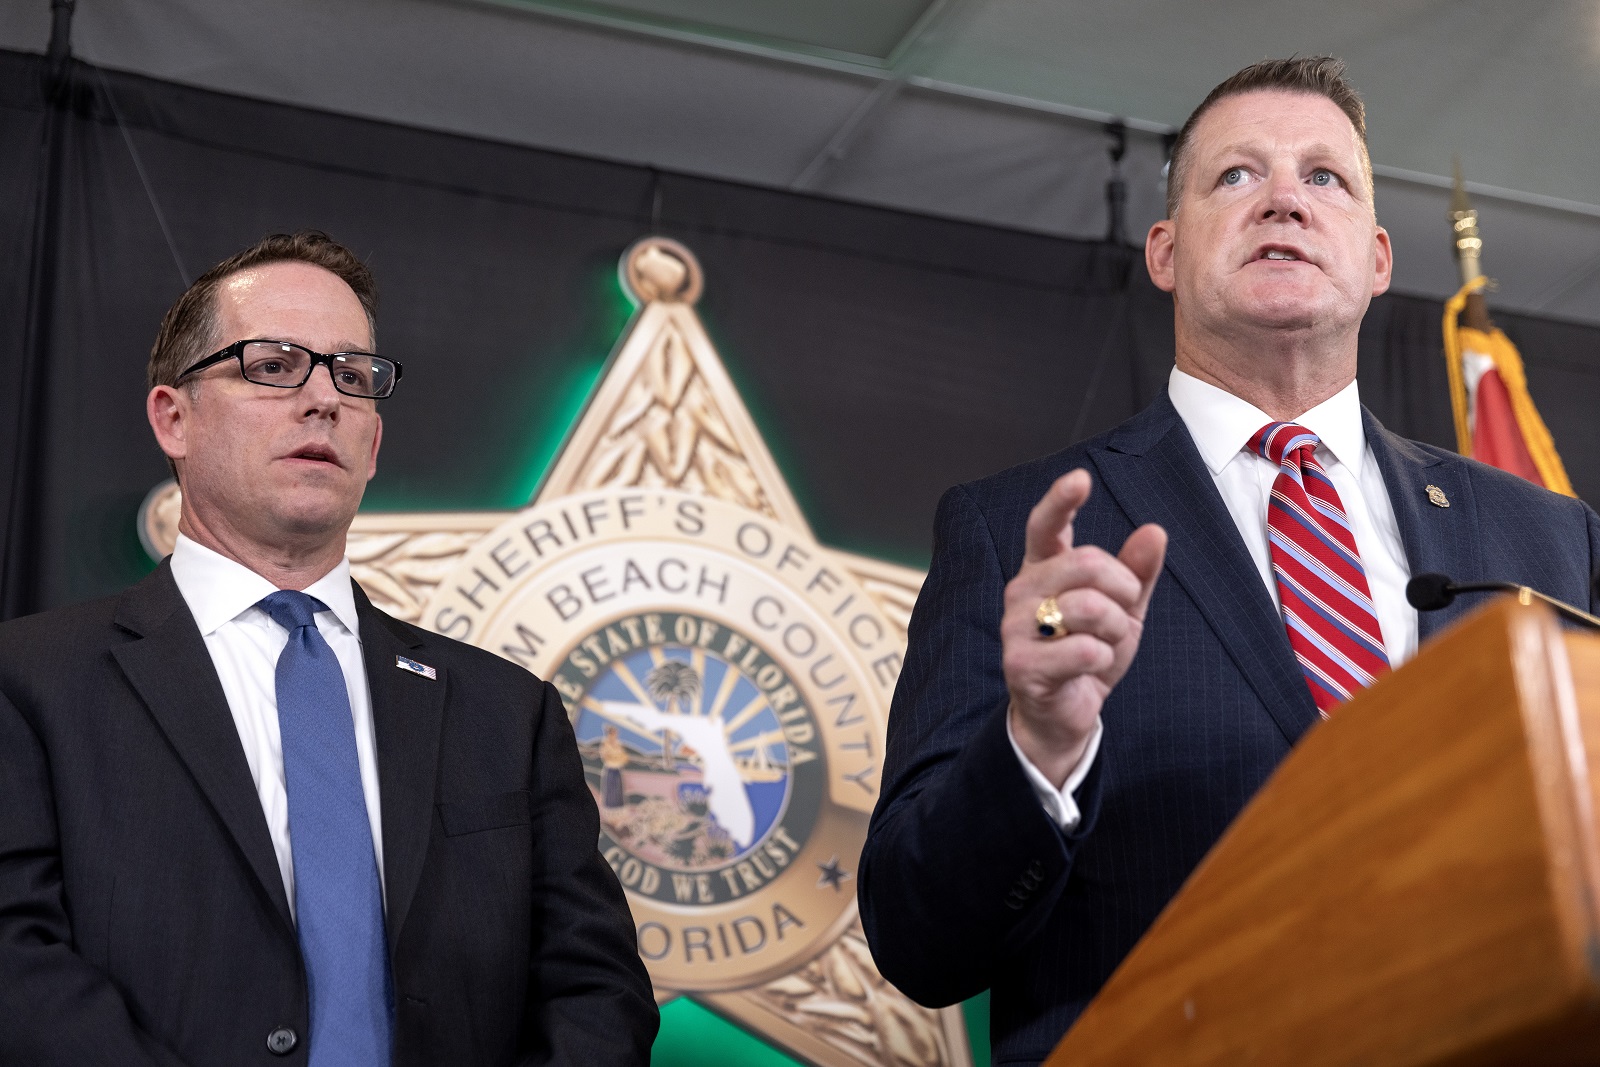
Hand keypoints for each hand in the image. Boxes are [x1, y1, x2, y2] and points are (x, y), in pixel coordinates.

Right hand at [1003, 469, 1166, 787]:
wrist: (1065, 715)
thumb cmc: (1088, 655)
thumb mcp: (1123, 611)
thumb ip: (1136, 572)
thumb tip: (1154, 532)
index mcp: (1043, 570)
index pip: (1046, 527)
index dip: (1061, 501)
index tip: (1081, 480)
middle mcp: (1022, 592)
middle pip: (1087, 564)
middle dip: (1123, 589)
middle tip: (1123, 613)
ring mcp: (1016, 627)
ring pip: (1090, 607)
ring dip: (1115, 631)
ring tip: (1103, 646)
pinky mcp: (1021, 664)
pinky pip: (1085, 650)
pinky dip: (1102, 661)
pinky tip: (1089, 670)